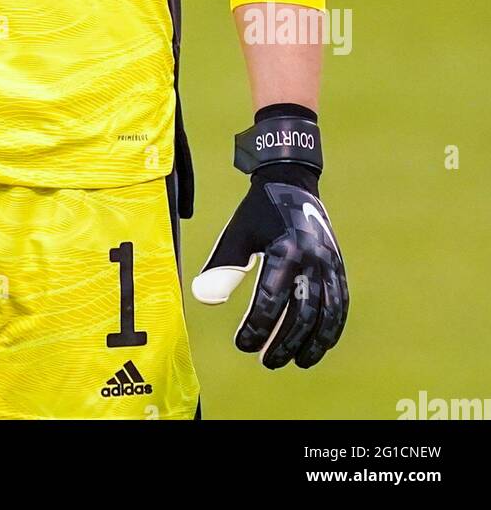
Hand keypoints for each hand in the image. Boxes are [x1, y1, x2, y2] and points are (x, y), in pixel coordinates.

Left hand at [191, 162, 347, 368]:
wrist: (292, 182)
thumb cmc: (259, 211)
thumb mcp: (237, 233)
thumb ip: (222, 266)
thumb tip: (203, 298)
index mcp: (285, 250)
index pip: (271, 300)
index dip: (257, 327)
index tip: (242, 344)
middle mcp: (313, 259)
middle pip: (302, 314)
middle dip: (284, 343)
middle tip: (266, 361)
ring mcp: (330, 263)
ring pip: (327, 314)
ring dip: (313, 343)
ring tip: (297, 362)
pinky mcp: (339, 266)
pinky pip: (341, 304)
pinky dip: (332, 328)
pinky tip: (320, 345)